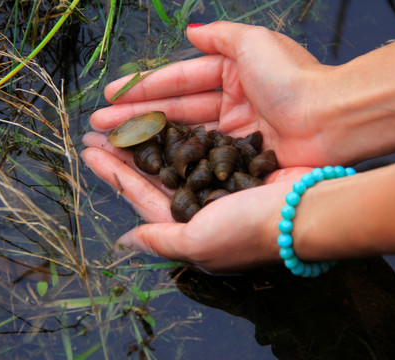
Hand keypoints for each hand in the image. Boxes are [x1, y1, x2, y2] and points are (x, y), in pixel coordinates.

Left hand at [82, 132, 312, 272]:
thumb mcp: (198, 243)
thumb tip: (125, 240)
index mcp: (185, 226)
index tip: (89, 152)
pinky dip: (178, 130)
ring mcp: (215, 181)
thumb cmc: (248, 230)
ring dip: (144, 137)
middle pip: (150, 173)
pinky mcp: (233, 161)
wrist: (304, 210)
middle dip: (122, 152)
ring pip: (170, 155)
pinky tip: (161, 115)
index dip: (113, 175)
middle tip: (96, 129)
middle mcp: (197, 203)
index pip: (139, 196)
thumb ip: (160, 240)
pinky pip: (196, 143)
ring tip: (119, 118)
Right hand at [90, 21, 337, 167]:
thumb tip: (192, 31)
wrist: (330, 121)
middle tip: (98, 125)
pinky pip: (197, 157)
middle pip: (173, 110)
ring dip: (145, 138)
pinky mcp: (238, 161)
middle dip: (134, 116)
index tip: (110, 94)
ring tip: (110, 143)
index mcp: (231, 74)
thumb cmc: (294, 79)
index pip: (178, 81)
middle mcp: (229, 104)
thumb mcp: (254, 43)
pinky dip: (171, 159)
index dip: (143, 87)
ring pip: (180, 135)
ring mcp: (232, 134)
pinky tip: (143, 162)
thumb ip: (221, 37)